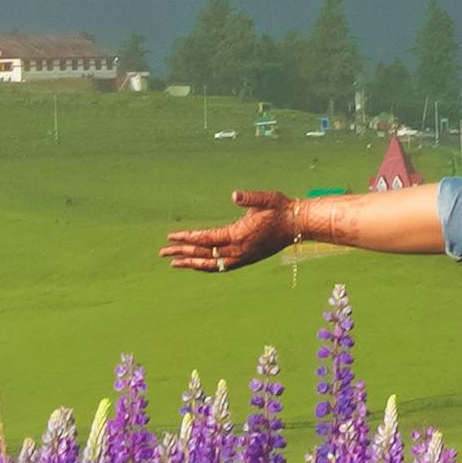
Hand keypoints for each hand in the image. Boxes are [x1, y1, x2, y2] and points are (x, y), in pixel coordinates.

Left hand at [165, 192, 304, 272]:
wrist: (298, 225)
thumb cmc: (280, 208)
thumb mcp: (266, 198)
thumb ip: (249, 198)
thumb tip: (235, 195)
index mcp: (239, 235)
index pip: (206, 239)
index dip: (187, 238)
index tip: (171, 237)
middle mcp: (238, 250)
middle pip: (204, 254)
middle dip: (182, 253)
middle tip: (162, 252)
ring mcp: (243, 257)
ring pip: (211, 265)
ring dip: (192, 264)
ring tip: (175, 263)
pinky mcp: (247, 259)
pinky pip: (222, 267)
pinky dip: (207, 267)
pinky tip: (199, 265)